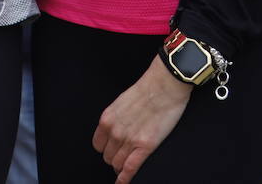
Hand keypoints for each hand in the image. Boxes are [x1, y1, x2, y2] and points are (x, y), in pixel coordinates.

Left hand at [92, 56, 192, 183]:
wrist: (163, 87)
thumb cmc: (145, 92)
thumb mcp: (120, 104)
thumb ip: (115, 119)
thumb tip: (115, 130)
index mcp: (106, 120)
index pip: (98, 145)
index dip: (106, 151)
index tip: (112, 152)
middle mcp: (114, 131)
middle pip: (108, 157)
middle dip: (114, 159)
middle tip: (124, 159)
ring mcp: (128, 140)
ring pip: (117, 164)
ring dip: (121, 168)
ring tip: (127, 168)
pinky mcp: (145, 146)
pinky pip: (130, 168)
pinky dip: (126, 178)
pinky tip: (123, 182)